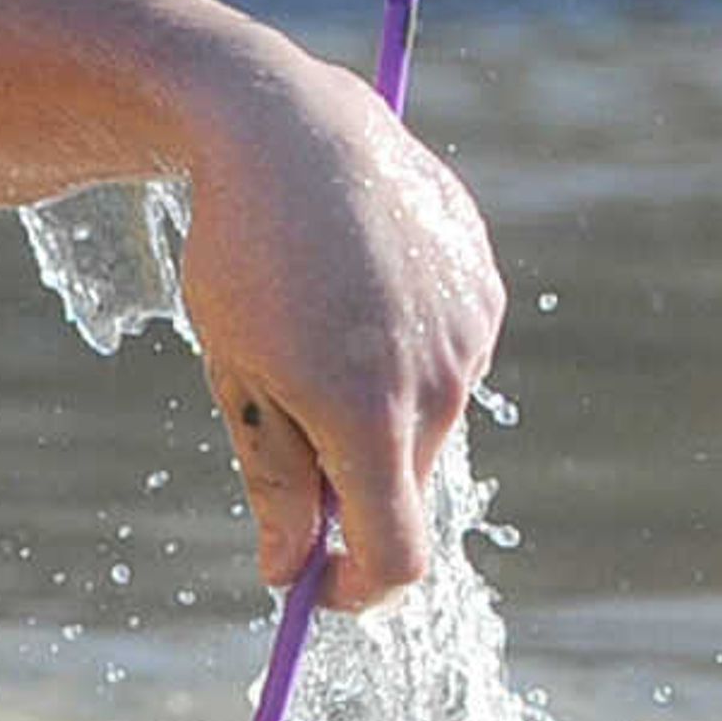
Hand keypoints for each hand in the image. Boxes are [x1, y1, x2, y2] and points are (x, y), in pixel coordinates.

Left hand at [174, 66, 500, 607]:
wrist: (287, 130)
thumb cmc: (240, 258)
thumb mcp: (236, 377)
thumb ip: (273, 480)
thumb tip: (288, 574)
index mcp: (368, 412)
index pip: (397, 553)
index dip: (357, 589)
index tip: (316, 589)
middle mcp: (440, 380)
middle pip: (406, 485)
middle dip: (351, 488)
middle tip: (281, 436)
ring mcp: (472, 331)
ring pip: (427, 421)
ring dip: (373, 414)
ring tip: (309, 332)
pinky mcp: (485, 289)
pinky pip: (448, 359)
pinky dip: (402, 357)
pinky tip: (354, 294)